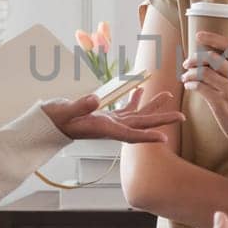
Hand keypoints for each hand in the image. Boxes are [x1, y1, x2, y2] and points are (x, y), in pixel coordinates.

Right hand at [42, 89, 183, 143]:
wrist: (45, 125)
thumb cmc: (53, 120)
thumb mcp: (64, 112)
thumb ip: (79, 107)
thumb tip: (95, 100)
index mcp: (103, 129)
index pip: (129, 134)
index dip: (147, 136)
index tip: (165, 138)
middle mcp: (110, 127)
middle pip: (140, 124)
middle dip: (161, 120)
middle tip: (181, 116)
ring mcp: (108, 122)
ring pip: (136, 115)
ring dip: (152, 106)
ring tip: (168, 95)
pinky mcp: (104, 116)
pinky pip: (124, 109)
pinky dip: (133, 100)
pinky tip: (140, 90)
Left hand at [182, 32, 227, 154]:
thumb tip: (208, 58)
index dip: (212, 38)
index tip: (198, 35)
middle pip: (212, 57)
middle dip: (194, 58)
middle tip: (186, 63)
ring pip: (203, 73)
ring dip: (189, 73)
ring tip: (185, 77)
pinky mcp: (221, 103)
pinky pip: (200, 88)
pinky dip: (191, 84)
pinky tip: (189, 86)